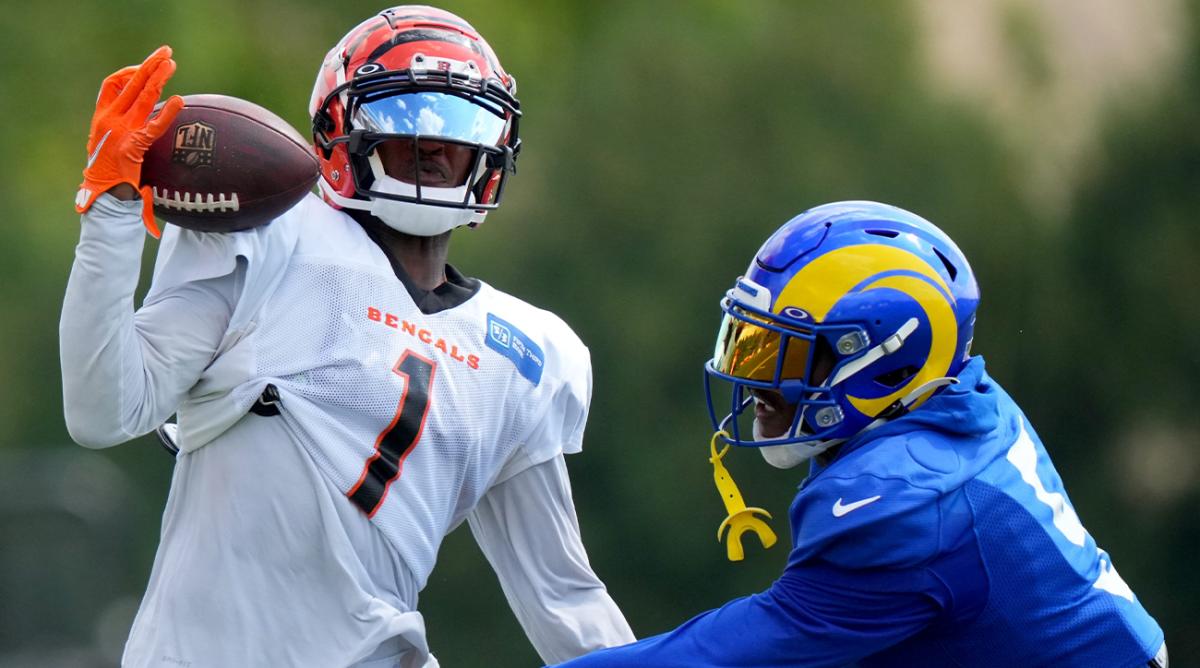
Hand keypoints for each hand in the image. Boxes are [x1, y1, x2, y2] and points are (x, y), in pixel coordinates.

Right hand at [75, 46, 183, 236]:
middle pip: (130, 83)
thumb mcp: (113, 145)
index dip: (129, 73)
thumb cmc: (110, 174)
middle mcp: (109, 119)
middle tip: (166, 52)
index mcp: (101, 117)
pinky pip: (153, 126)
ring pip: (142, 98)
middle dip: (149, 66)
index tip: (145, 68)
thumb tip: (149, 120)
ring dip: (159, 79)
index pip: (111, 84)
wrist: (104, 196)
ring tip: (173, 65)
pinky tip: (180, 102)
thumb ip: (127, 130)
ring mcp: (120, 131)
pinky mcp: (133, 146)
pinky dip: (167, 113)